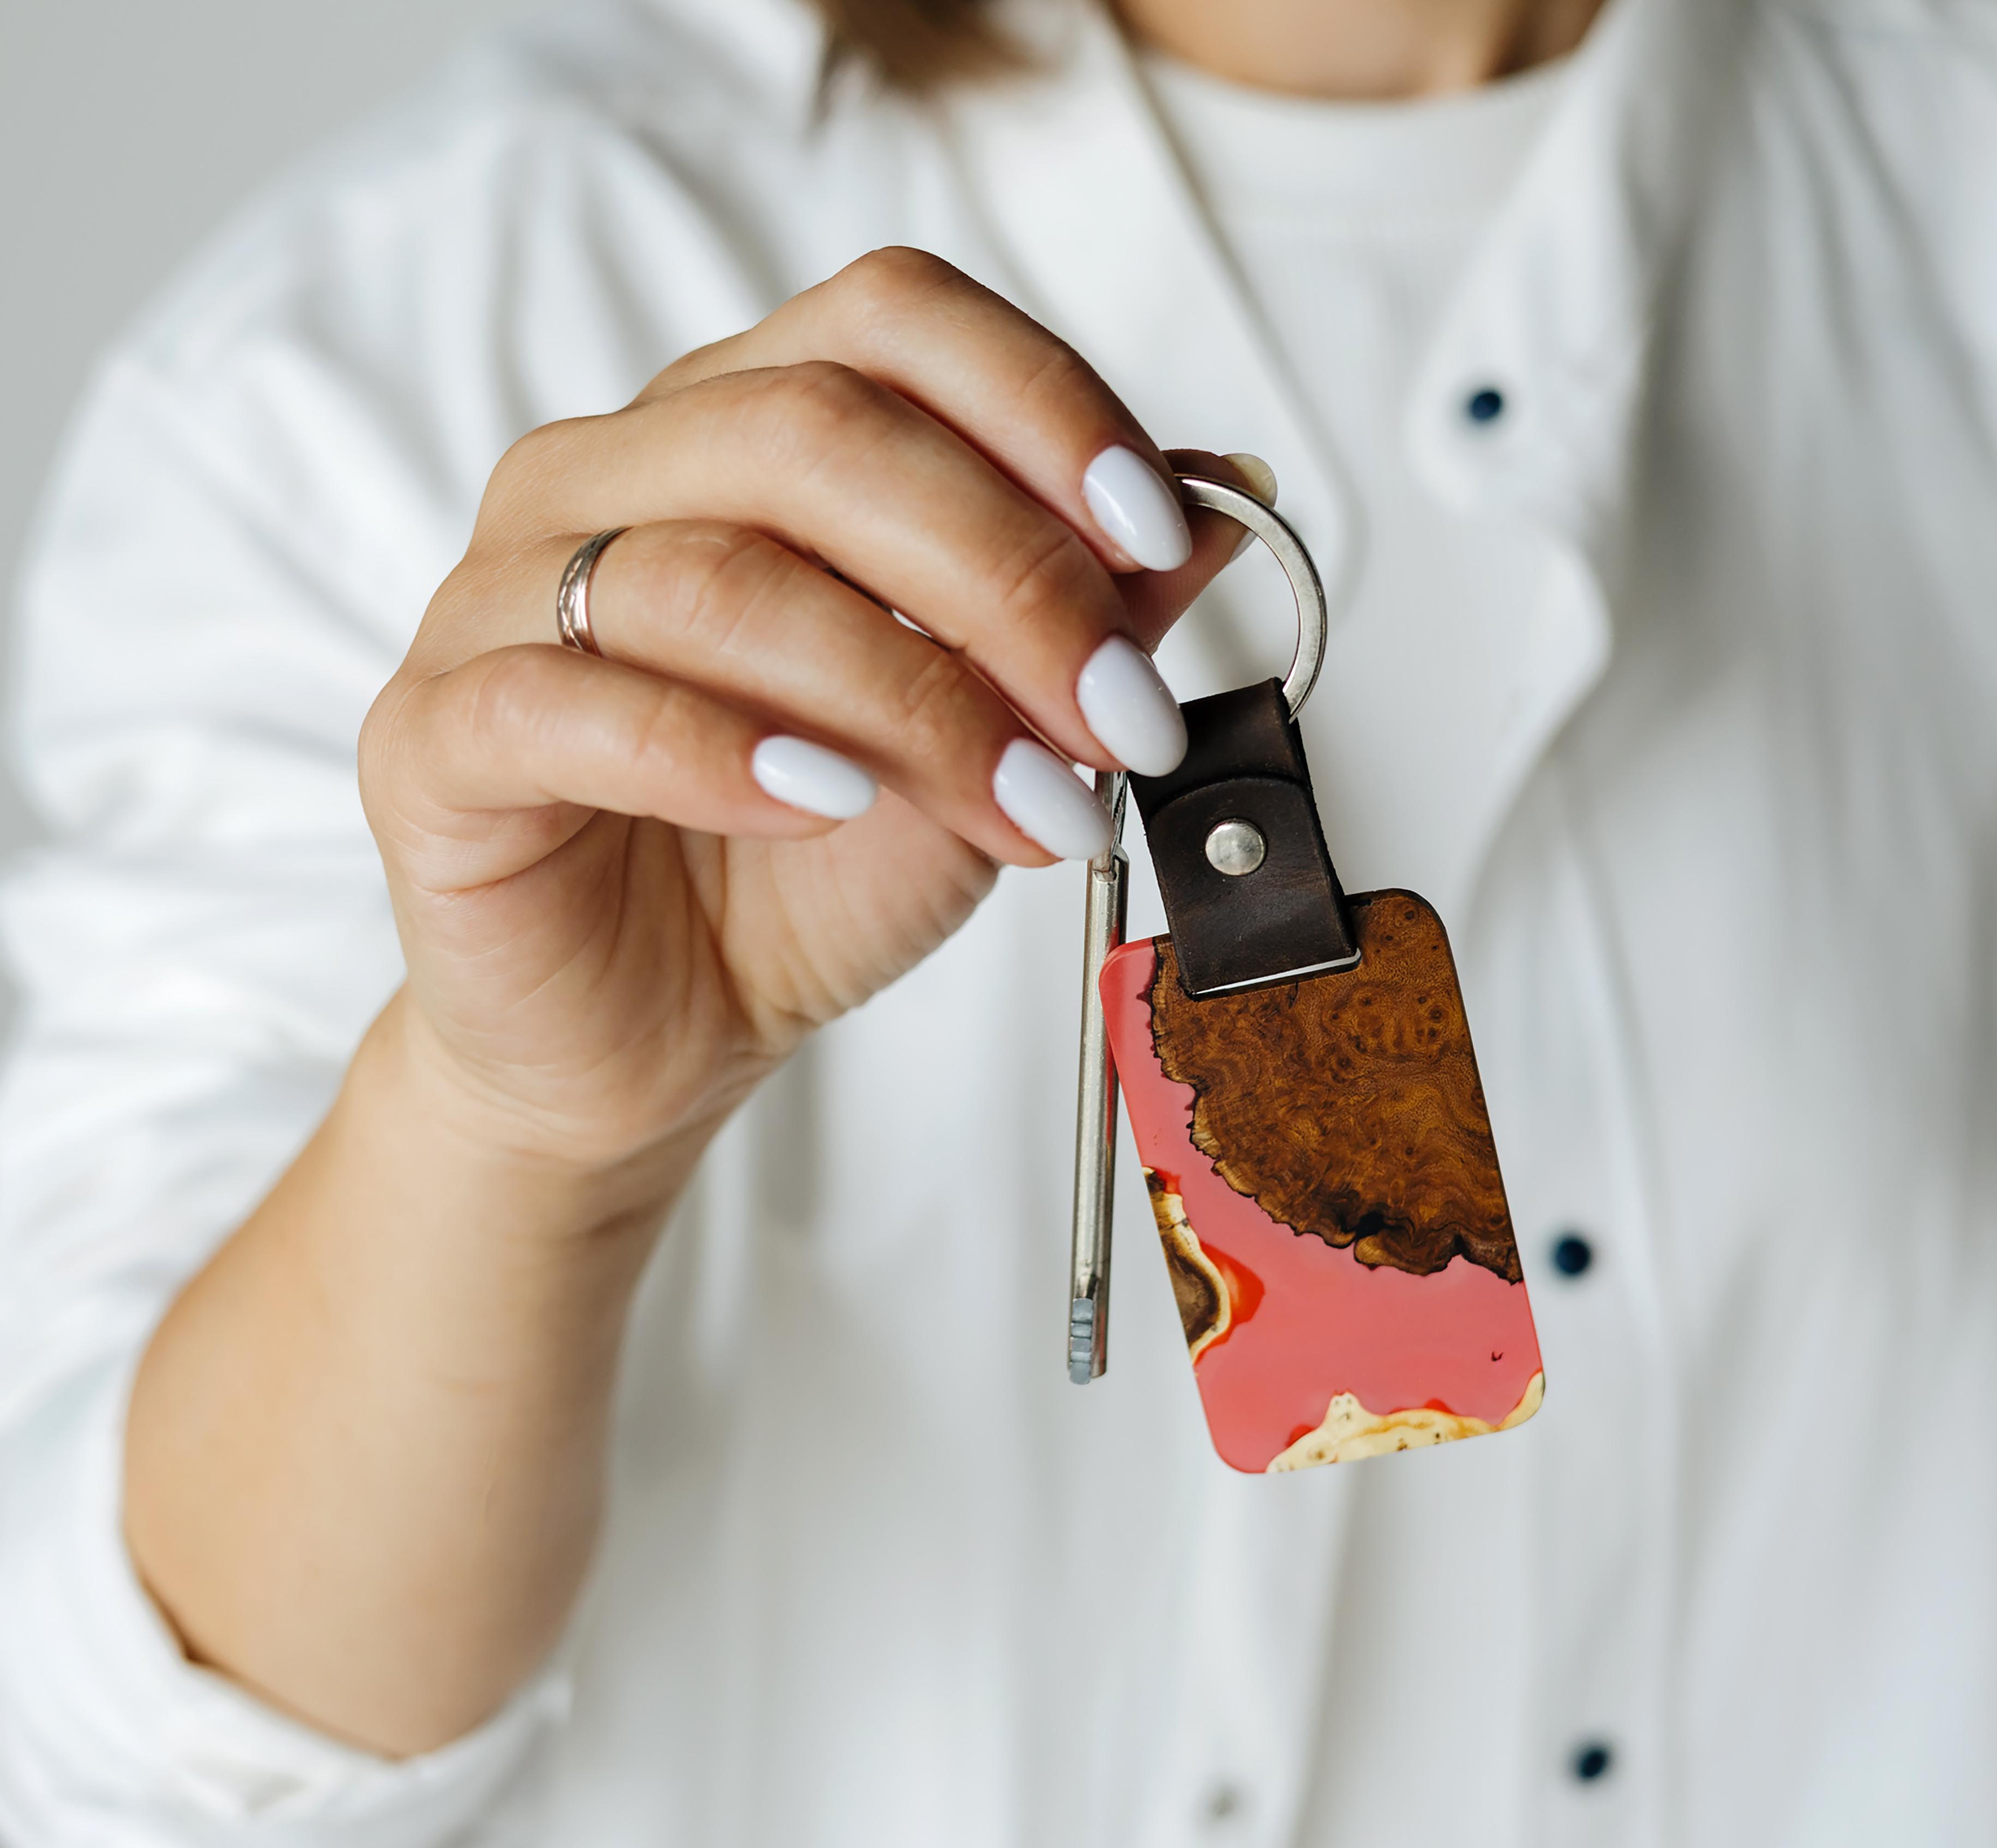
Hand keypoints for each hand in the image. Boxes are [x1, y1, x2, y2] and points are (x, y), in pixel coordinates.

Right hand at [361, 247, 1244, 1177]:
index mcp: (734, 434)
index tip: (1156, 538)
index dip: (1041, 407)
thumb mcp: (985, 743)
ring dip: (902, 692)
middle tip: (1114, 718)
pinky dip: (716, 750)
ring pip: (708, 572)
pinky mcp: (434, 737)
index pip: (889, 322)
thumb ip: (1081, 620)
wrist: (651, 1039)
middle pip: (812, 433)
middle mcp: (608, 478)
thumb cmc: (803, 880)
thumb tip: (1226, 499)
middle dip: (1003, 576)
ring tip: (1019, 805)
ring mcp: (499, 599)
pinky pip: (566, 702)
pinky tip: (822, 803)